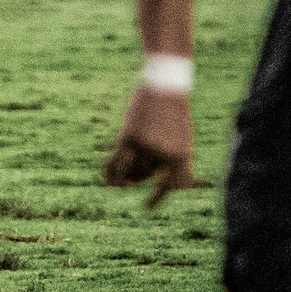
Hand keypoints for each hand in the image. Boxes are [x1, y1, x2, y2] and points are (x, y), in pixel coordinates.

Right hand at [104, 87, 199, 205]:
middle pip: (147, 175)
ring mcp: (147, 147)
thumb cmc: (174, 109)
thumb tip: (154, 174)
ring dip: (126, 176)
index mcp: (181, 155)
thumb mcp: (181, 135)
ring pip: (132, 171)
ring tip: (120, 180)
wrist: (166, 83)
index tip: (147, 208)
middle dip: (140, 175)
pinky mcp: (130, 137)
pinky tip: (109, 181)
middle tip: (134, 170)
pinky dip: (112, 173)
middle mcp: (164, 154)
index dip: (157, 198)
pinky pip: (119, 162)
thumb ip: (170, 155)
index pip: (171, 185)